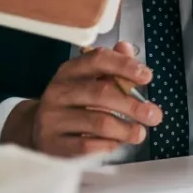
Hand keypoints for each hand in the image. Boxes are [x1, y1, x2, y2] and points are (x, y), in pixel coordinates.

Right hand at [5, 44, 159, 157]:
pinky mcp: (53, 143)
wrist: (37, 130)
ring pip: (98, 122)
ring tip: (140, 133)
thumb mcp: (87, 81)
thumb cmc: (71, 104)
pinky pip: (88, 145)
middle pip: (101, 93)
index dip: (124, 66)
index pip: (97, 60)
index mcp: (69, 71)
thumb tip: (126, 48)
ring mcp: (52, 118)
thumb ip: (110, 67)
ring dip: (126, 129)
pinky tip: (116, 143)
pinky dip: (108, 145)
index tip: (146, 76)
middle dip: (133, 105)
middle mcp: (58, 92)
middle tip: (154, 115)